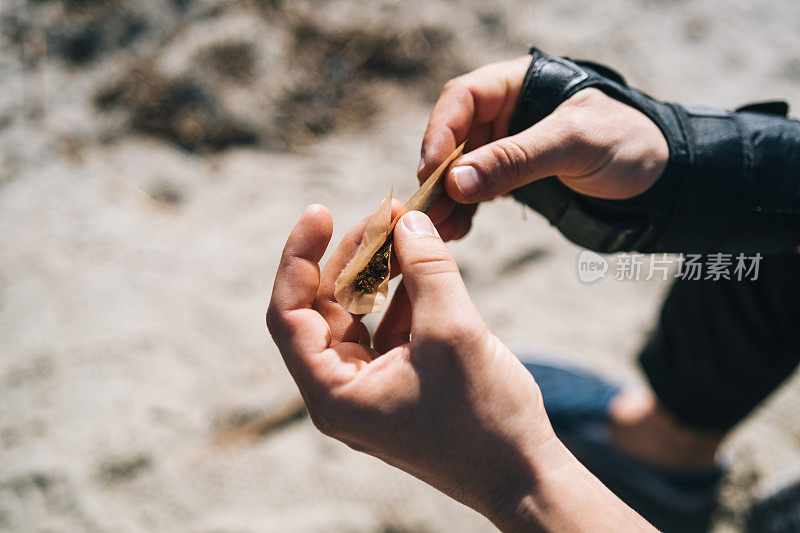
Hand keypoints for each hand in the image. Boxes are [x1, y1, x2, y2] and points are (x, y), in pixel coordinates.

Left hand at [267, 205, 654, 530]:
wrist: (524, 475)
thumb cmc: (486, 418)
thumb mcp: (454, 331)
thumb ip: (427, 268)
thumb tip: (407, 221)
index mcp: (333, 392)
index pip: (288, 314)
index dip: (298, 258)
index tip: (319, 212)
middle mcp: (341, 391)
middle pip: (325, 308)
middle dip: (353, 257)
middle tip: (384, 213)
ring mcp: (370, 388)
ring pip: (360, 315)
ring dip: (382, 272)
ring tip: (408, 230)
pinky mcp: (399, 383)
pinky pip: (388, 328)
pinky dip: (405, 296)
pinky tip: (425, 266)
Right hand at [420, 55, 667, 237]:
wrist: (664, 177)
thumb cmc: (629, 141)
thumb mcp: (574, 144)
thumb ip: (516, 159)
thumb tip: (456, 182)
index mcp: (518, 85)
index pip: (462, 98)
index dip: (440, 131)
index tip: (431, 170)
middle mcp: (505, 113)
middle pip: (454, 137)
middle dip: (438, 175)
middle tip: (427, 211)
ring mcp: (506, 146)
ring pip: (461, 168)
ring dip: (448, 198)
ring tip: (442, 229)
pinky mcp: (512, 176)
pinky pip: (478, 191)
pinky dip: (465, 210)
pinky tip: (460, 230)